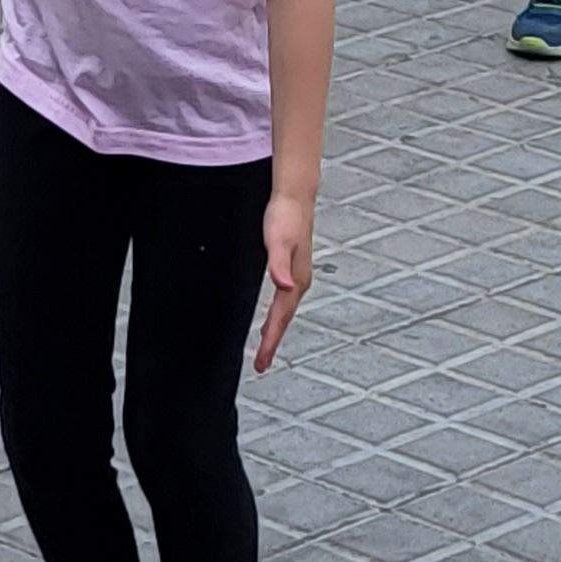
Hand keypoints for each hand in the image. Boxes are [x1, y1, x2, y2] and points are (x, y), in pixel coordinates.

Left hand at [253, 194, 315, 371]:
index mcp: (296, 280)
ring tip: (265, 349)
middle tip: (261, 364)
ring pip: (285, 311)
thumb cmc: (284, 217)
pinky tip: (272, 316)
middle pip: (284, 319)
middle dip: (273, 342)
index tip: (262, 360)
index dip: (271, 340)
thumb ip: (278, 264)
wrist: (294, 197)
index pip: (281, 317)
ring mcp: (297, 276)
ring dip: (276, 330)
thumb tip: (283, 287)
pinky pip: (284, 300)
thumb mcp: (277, 241)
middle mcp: (299, 282)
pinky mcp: (292, 268)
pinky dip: (277, 314)